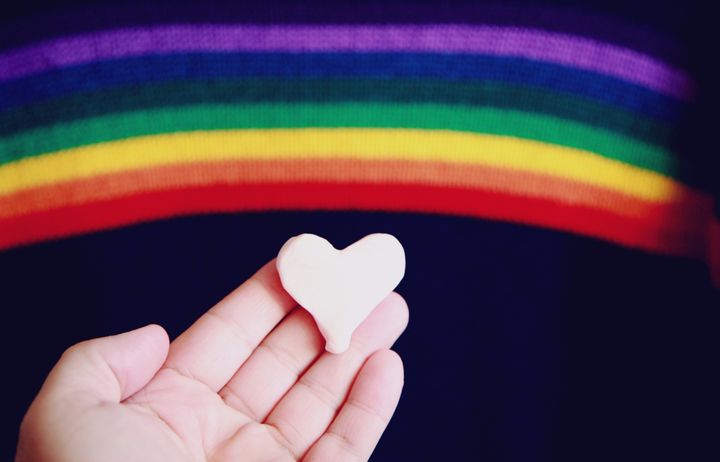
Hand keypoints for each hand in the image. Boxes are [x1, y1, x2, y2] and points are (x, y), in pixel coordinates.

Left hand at [16, 261, 408, 461]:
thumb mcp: (67, 419)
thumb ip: (99, 363)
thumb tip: (153, 333)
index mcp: (168, 411)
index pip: (229, 336)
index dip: (269, 295)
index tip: (304, 259)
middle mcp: (221, 436)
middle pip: (287, 359)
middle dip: (327, 314)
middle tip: (363, 274)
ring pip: (323, 398)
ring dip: (358, 350)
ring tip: (390, 307)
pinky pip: (345, 450)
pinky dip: (370, 409)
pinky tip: (386, 365)